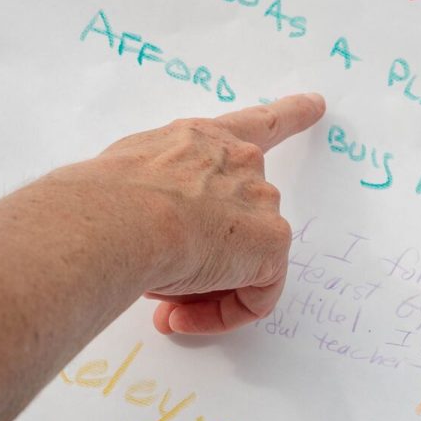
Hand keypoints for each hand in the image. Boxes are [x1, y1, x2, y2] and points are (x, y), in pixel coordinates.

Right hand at [97, 93, 324, 334]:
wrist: (120, 217)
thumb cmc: (103, 197)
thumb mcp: (126, 173)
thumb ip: (154, 190)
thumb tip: (149, 225)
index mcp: (201, 139)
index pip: (254, 124)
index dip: (289, 113)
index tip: (317, 105)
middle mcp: (240, 162)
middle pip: (239, 220)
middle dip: (201, 260)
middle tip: (157, 283)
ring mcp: (261, 201)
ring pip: (243, 264)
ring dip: (200, 289)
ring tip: (157, 294)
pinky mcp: (271, 243)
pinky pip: (255, 297)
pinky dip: (220, 315)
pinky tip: (181, 315)